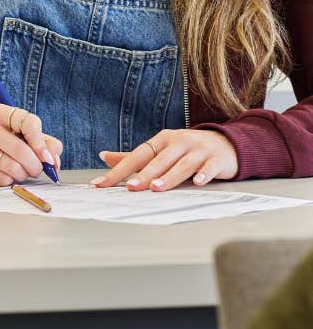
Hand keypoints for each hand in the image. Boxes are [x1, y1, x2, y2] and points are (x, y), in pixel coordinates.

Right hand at [0, 104, 61, 185]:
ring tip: (24, 171)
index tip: (47, 157)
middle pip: (20, 150)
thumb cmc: (5, 134)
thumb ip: (44, 141)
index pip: (27, 122)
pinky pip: (1, 179)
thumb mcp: (22, 129)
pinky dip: (11, 180)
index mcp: (0, 112)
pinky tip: (9, 173)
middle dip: (35, 165)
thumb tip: (54, 161)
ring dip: (25, 174)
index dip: (41, 142)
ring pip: (12, 167)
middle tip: (38, 169)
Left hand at [92, 128, 238, 191]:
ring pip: (182, 164)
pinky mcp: (216, 159)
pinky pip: (209, 167)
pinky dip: (204, 174)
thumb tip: (104, 157)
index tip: (102, 183)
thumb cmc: (187, 149)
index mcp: (162, 140)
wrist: (226, 143)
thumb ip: (134, 157)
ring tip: (157, 188)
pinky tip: (198, 183)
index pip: (137, 155)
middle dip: (144, 174)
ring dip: (170, 176)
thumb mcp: (161, 150)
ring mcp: (198, 150)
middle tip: (131, 187)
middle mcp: (178, 142)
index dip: (119, 169)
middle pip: (159, 160)